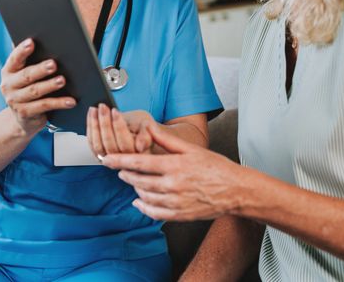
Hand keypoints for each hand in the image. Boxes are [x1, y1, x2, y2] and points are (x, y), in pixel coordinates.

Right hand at [0, 38, 75, 135]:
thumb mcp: (27, 74)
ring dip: (50, 85)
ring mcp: (15, 101)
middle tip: (53, 64)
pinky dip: (58, 103)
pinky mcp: (25, 113)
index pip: (14, 58)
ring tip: (62, 80)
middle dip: (40, 69)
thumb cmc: (29, 87)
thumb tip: (44, 41)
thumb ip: (31, 60)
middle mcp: (8, 85)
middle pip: (26, 75)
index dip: (22, 50)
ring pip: (35, 91)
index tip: (31, 42)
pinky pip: (44, 106)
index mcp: (8, 71)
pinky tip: (70, 101)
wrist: (24, 117)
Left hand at [87, 103, 154, 156]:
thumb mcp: (149, 126)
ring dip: (94, 125)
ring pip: (98, 145)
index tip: (115, 111)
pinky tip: (91, 115)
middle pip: (110, 144)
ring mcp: (110, 160)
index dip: (119, 127)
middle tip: (102, 106)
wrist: (136, 130)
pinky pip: (92, 144)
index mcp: (137, 156)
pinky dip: (90, 128)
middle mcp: (123, 162)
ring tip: (94, 109)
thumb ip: (146, 134)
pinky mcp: (100, 156)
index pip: (125, 143)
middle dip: (104, 123)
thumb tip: (141, 146)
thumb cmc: (142, 128)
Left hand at [101, 121, 242, 220]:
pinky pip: (154, 213)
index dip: (119, 161)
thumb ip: (166, 140)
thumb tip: (147, 127)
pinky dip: (143, 207)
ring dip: (134, 188)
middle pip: (138, 180)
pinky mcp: (180, 215)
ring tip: (132, 181)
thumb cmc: (216, 167)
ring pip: (145, 196)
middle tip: (118, 169)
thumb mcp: (191, 148)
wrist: (236, 190)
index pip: (139, 163)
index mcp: (174, 166)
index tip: (106, 159)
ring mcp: (176, 202)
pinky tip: (138, 202)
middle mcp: (173, 185)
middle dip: (125, 174)